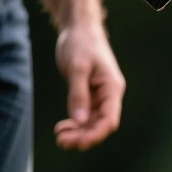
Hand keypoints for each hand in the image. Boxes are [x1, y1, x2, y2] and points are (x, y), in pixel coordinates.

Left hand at [53, 25, 125, 150]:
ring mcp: (100, 96)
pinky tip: (62, 128)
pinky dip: (75, 123)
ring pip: (92, 122)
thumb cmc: (81, 44)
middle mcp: (109, 95)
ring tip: (59, 137)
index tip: (79, 143)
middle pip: (101, 124)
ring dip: (78, 132)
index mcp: (112, 88)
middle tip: (62, 142)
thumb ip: (78, 94)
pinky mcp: (90, 95)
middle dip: (83, 136)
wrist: (80, 29)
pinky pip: (85, 115)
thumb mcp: (77, 68)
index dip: (96, 134)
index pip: (109, 119)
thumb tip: (79, 121)